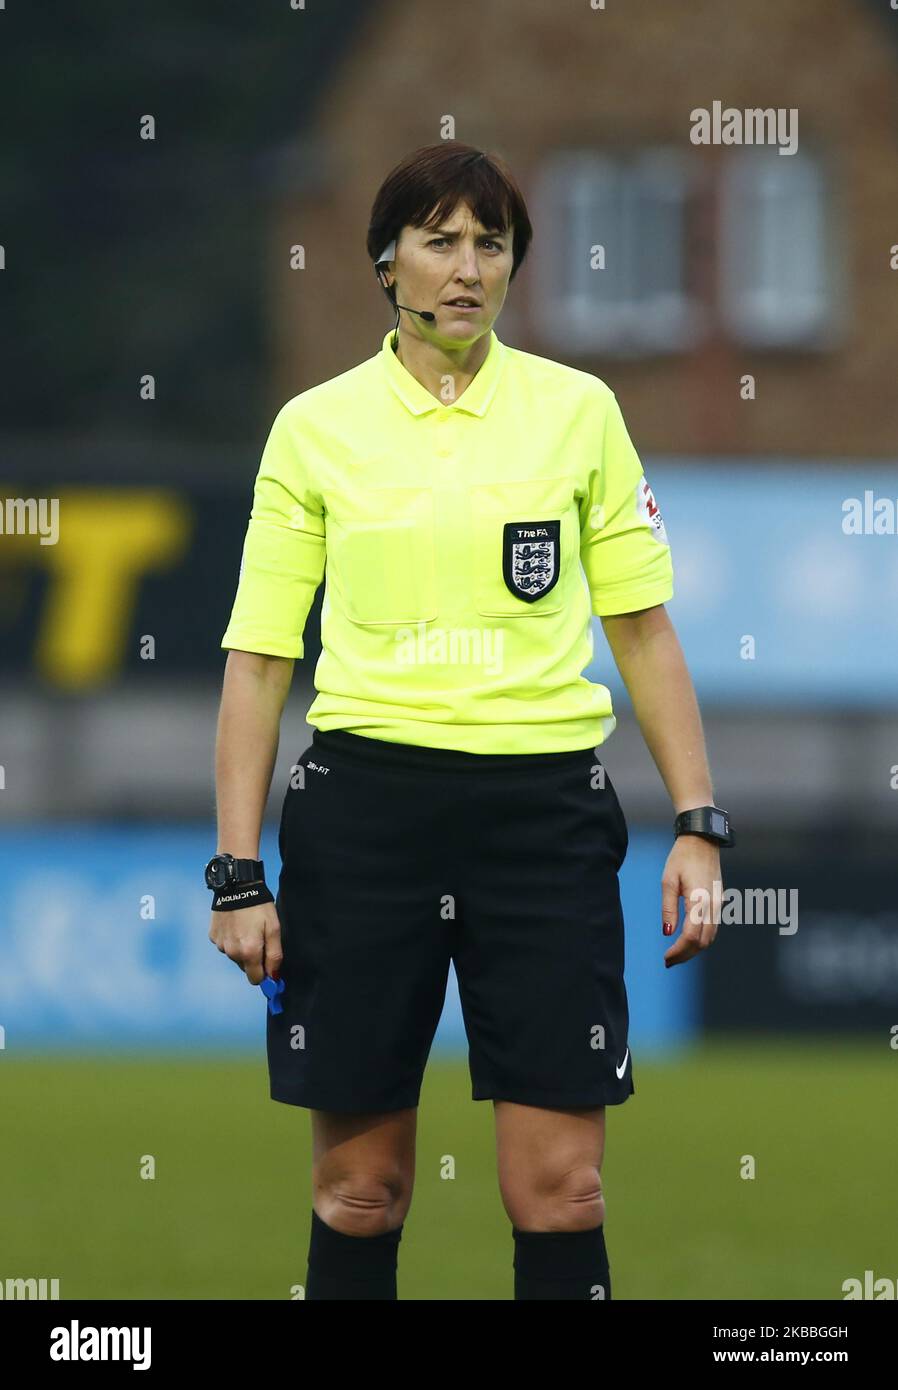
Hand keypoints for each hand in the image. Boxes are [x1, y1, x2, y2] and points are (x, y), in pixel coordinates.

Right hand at [208, 902, 283, 985]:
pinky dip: (231, 939)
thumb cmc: (259, 907)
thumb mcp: (274, 929)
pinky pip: (225, 945)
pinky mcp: (213, 936)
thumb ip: (274, 955)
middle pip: (245, 967)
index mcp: (248, 953)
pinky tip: (235, 924)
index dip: (264, 974)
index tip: (268, 964)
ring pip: (235, 956)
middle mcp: (232, 953)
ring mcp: (220, 945)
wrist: (236, 886)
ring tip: (246, 928)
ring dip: (241, 948)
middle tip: (259, 939)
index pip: (255, 979)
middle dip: (253, 959)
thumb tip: (273, 977)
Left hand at [661, 835, 720, 967]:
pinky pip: (713, 928)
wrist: (703, 840)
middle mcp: (713, 905)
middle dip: (686, 955)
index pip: (691, 936)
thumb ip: (668, 908)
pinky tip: (687, 940)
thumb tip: (667, 932)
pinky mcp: (720, 902)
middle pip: (703, 942)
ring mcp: (719, 904)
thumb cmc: (682, 857)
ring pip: (710, 937)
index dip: (679, 951)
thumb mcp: (668, 880)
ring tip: (675, 953)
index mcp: (699, 899)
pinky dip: (701, 939)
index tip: (666, 958)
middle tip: (668, 961)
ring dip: (694, 949)